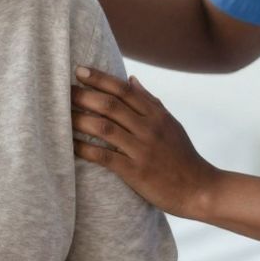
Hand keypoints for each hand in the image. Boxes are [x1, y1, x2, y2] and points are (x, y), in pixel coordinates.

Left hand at [71, 67, 220, 217]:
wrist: (200, 190)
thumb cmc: (183, 157)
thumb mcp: (171, 124)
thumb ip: (150, 102)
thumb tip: (132, 78)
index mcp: (156, 115)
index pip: (124, 90)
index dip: (100, 78)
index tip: (79, 70)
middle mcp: (149, 129)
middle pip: (110, 105)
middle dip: (84, 95)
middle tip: (62, 89)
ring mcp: (142, 150)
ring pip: (104, 128)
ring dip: (79, 119)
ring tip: (60, 114)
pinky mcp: (135, 172)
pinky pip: (104, 157)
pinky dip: (85, 149)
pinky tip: (69, 145)